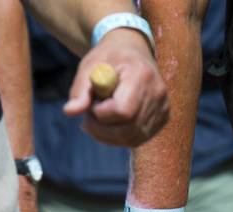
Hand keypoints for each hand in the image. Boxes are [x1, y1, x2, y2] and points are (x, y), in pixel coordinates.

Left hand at [63, 30, 167, 146]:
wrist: (133, 51)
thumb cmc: (109, 57)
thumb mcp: (90, 65)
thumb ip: (80, 89)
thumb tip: (69, 112)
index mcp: (141, 75)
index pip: (123, 111)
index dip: (101, 114)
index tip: (90, 105)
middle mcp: (158, 94)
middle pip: (129, 130)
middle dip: (102, 130)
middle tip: (87, 119)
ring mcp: (164, 108)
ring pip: (133, 138)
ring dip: (109, 135)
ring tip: (97, 118)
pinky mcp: (163, 118)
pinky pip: (138, 138)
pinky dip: (119, 137)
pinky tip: (109, 124)